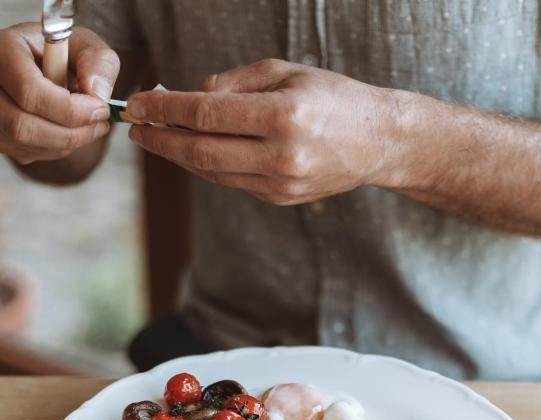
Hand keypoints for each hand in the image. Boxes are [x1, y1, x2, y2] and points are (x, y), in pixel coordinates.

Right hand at [0, 23, 118, 165]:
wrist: (37, 62)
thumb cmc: (58, 51)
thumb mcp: (82, 43)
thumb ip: (97, 61)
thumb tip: (98, 94)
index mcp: (3, 51)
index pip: (30, 93)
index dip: (71, 110)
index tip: (100, 109)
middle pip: (23, 126)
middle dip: (71, 133)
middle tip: (99, 125)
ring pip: (26, 144)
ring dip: (67, 143)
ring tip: (89, 127)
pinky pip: (27, 152)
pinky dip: (56, 148)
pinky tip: (67, 130)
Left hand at [127, 59, 396, 204]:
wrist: (377, 142)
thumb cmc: (333, 98)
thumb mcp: (287, 72)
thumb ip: (236, 82)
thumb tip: (192, 97)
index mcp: (283, 116)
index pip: (207, 113)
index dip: (166, 109)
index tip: (138, 103)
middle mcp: (281, 155)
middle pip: (201, 151)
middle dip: (162, 139)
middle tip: (136, 129)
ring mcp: (281, 183)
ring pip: (212, 172)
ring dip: (179, 156)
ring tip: (158, 138)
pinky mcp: (280, 198)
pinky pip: (232, 182)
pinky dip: (207, 166)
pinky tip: (192, 151)